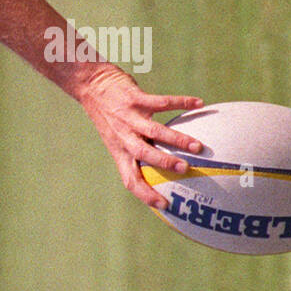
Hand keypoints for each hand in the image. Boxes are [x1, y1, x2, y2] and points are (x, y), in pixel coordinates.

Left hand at [74, 64, 203, 209]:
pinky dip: (181, 102)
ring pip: (155, 130)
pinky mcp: (135, 98)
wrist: (91, 85)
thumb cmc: (109, 115)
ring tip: (197, 146)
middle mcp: (124, 137)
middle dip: (165, 163)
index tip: (165, 205)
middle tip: (186, 169)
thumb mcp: (117, 137)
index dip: (146, 194)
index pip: (130, 179)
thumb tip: (164, 167)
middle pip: (144, 154)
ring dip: (177, 139)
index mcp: (120, 151)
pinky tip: (199, 103)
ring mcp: (129, 117)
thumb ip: (136, 150)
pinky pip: (162, 102)